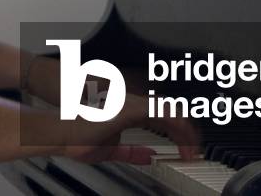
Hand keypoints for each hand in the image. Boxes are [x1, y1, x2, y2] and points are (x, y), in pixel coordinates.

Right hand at [60, 94, 200, 165]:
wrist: (64, 135)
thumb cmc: (80, 139)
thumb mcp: (114, 150)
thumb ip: (133, 152)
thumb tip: (150, 156)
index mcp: (129, 112)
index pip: (161, 119)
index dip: (177, 132)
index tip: (187, 148)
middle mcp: (133, 105)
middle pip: (170, 113)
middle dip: (187, 131)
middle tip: (196, 149)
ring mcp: (132, 104)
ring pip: (169, 111)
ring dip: (186, 129)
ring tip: (194, 146)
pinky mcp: (129, 108)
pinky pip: (161, 113)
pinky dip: (176, 125)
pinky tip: (184, 136)